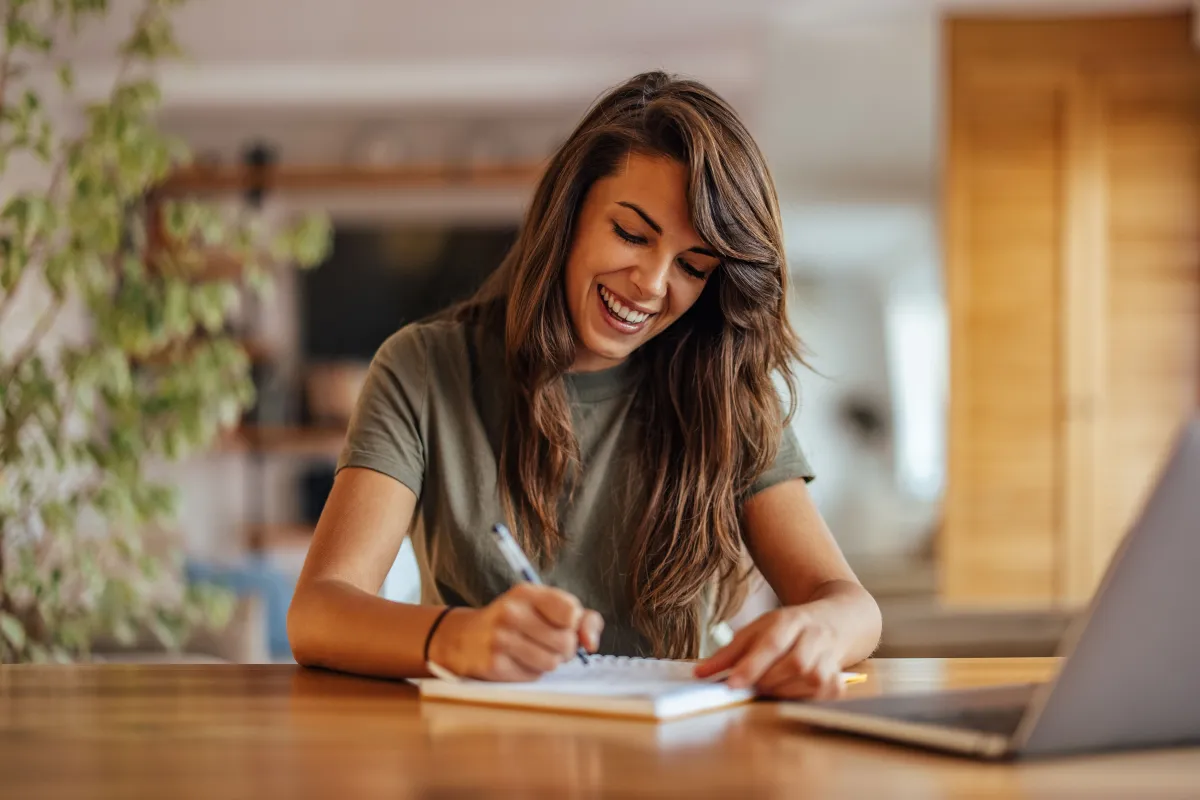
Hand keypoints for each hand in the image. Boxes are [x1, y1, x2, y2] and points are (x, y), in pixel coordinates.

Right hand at [429, 584, 603, 680]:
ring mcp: (500, 639)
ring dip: (547, 662)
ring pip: (552, 663)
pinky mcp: (494, 665)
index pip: (572, 612)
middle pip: (566, 642)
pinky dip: (531, 673)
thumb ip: (583, 619)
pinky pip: (533, 676)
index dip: (574, 625)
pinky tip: (517, 661)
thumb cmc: (516, 622)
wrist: (465, 638)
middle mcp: (511, 612)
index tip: (563, 625)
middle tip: (548, 643)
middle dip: (564, 648)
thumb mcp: (545, 607)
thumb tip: (591, 644)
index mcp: (527, 593)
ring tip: (531, 651)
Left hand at [693, 606, 847, 699]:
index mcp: (790, 621)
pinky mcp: (838, 681)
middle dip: (763, 681)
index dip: (750, 667)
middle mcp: (813, 638)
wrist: (835, 622)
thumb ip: (729, 652)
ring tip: (768, 685)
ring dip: (779, 691)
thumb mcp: (757, 630)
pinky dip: (798, 698)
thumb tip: (700, 674)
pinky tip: (790, 690)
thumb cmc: (788, 628)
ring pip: (803, 684)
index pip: (770, 645)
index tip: (730, 684)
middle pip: (788, 666)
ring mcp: (829, 660)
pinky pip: (817, 697)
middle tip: (747, 686)